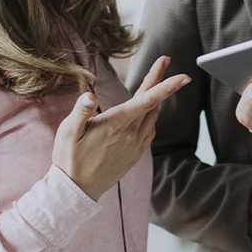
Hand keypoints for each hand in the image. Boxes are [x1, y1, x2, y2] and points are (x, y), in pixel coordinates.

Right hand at [52, 56, 189, 200]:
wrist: (76, 191)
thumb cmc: (69, 158)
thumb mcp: (67, 132)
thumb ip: (80, 111)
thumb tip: (90, 94)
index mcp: (116, 124)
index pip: (147, 100)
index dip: (167, 85)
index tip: (184, 76)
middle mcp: (130, 134)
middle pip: (152, 102)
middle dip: (161, 80)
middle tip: (165, 60)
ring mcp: (135, 145)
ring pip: (153, 116)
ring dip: (155, 98)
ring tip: (152, 82)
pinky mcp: (135, 154)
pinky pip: (150, 130)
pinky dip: (151, 116)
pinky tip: (144, 112)